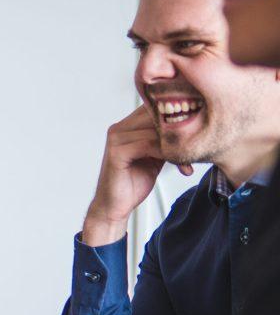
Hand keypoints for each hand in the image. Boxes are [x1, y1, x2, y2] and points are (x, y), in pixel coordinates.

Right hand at [82, 106, 193, 246]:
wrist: (114, 207)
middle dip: (181, 132)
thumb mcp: (156, 155)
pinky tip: (179, 165)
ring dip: (177, 146)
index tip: (201, 133)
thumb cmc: (133, 183)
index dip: (181, 118)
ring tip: (188, 162)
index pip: (158, 107)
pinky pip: (148, 144)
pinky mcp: (117, 152)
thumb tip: (192, 127)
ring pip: (156, 130)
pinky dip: (167, 153)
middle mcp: (120, 127)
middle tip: (199, 147)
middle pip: (158, 116)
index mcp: (128, 125)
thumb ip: (166, 139)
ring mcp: (116, 138)